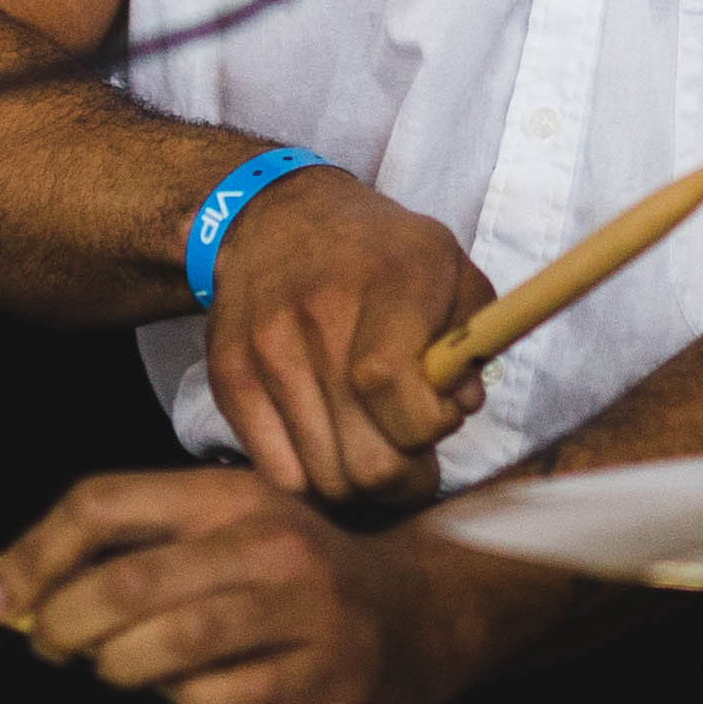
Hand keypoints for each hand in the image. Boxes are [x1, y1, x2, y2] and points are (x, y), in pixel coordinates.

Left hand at [0, 467, 495, 703]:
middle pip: (122, 584)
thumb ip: (135, 545)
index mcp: (227, 493)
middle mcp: (263, 540)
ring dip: (117, 667)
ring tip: (120, 667)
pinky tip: (196, 690)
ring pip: (162, 647)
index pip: (102, 503)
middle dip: (60, 625)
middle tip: (50, 645)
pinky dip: (183, 703)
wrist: (418, 609)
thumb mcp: (224, 529)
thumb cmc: (295, 573)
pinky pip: (213, 700)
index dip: (32, 552)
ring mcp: (297, 608)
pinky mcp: (320, 674)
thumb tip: (13, 583)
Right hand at [202, 166, 491, 506]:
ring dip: (359, 483)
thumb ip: (472, 338)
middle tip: (413, 463)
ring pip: (324, 480)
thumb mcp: (448, 266)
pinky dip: (311, 479)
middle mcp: (318, 319)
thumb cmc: (379, 252)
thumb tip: (458, 406)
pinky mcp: (230, 379)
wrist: (275, 219)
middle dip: (404, 479)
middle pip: (364, 459)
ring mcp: (266, 352)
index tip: (440, 418)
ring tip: (372, 449)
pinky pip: (278, 474)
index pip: (394, 389)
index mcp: (386, 285)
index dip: (427, 426)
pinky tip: (330, 447)